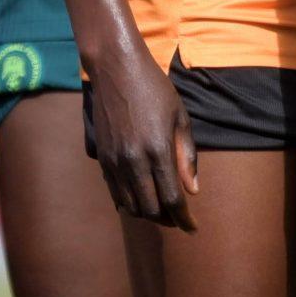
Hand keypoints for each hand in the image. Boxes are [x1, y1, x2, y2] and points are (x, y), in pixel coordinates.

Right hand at [87, 50, 195, 228]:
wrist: (115, 68)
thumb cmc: (154, 89)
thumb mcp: (180, 118)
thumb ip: (186, 156)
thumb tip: (193, 190)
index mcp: (158, 150)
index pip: (173, 199)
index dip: (184, 219)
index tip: (193, 228)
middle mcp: (134, 160)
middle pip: (151, 208)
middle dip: (168, 220)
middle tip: (179, 219)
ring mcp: (115, 160)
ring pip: (132, 205)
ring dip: (148, 213)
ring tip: (162, 210)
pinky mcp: (102, 157)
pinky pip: (115, 193)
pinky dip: (129, 203)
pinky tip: (141, 200)